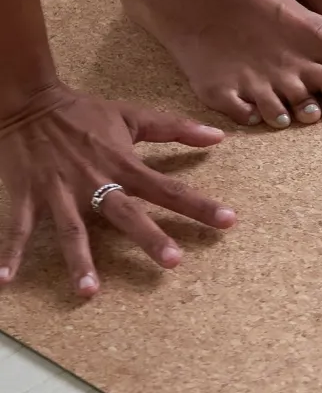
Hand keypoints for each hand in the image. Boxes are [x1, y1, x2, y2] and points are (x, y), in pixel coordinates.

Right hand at [0, 84, 235, 298]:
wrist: (29, 100)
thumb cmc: (83, 112)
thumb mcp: (132, 116)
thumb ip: (175, 129)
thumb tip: (218, 137)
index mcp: (123, 164)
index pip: (168, 188)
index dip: (199, 205)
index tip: (228, 222)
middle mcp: (95, 180)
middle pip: (127, 213)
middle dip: (149, 237)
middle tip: (172, 262)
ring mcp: (60, 190)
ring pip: (72, 229)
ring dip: (79, 259)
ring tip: (89, 292)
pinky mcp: (28, 194)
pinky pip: (18, 227)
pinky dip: (8, 253)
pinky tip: (4, 281)